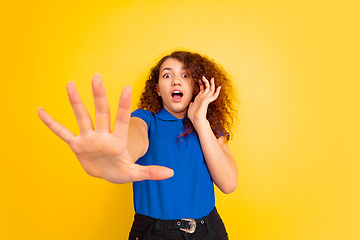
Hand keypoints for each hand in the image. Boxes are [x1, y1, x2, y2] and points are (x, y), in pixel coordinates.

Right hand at [38, 74, 172, 183]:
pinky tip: (41, 111)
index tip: (127, 88)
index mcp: (118, 140)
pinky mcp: (77, 145)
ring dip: (75, 102)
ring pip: (82, 117)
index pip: (122, 119)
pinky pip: (62, 133)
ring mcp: (89, 138)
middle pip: (101, 112)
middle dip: (99, 96)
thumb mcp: (135, 173)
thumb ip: (151, 172)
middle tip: (97, 77)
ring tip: (70, 84)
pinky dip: (52, 124)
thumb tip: (171, 173)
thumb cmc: (121, 171)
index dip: (124, 105)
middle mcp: (103, 135)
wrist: (107, 174)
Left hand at [187, 76, 220, 124]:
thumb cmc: (193, 115)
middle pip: (207, 88)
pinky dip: (217, 92)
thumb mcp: (191, 108)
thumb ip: (192, 104)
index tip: (199, 80)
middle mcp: (204, 98)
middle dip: (206, 82)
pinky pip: (214, 95)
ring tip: (212, 79)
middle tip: (204, 77)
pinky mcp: (208, 101)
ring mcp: (206, 99)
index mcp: (200, 99)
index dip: (201, 85)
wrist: (196, 119)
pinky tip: (219, 87)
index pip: (202, 90)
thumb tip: (191, 103)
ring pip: (211, 90)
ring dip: (211, 84)